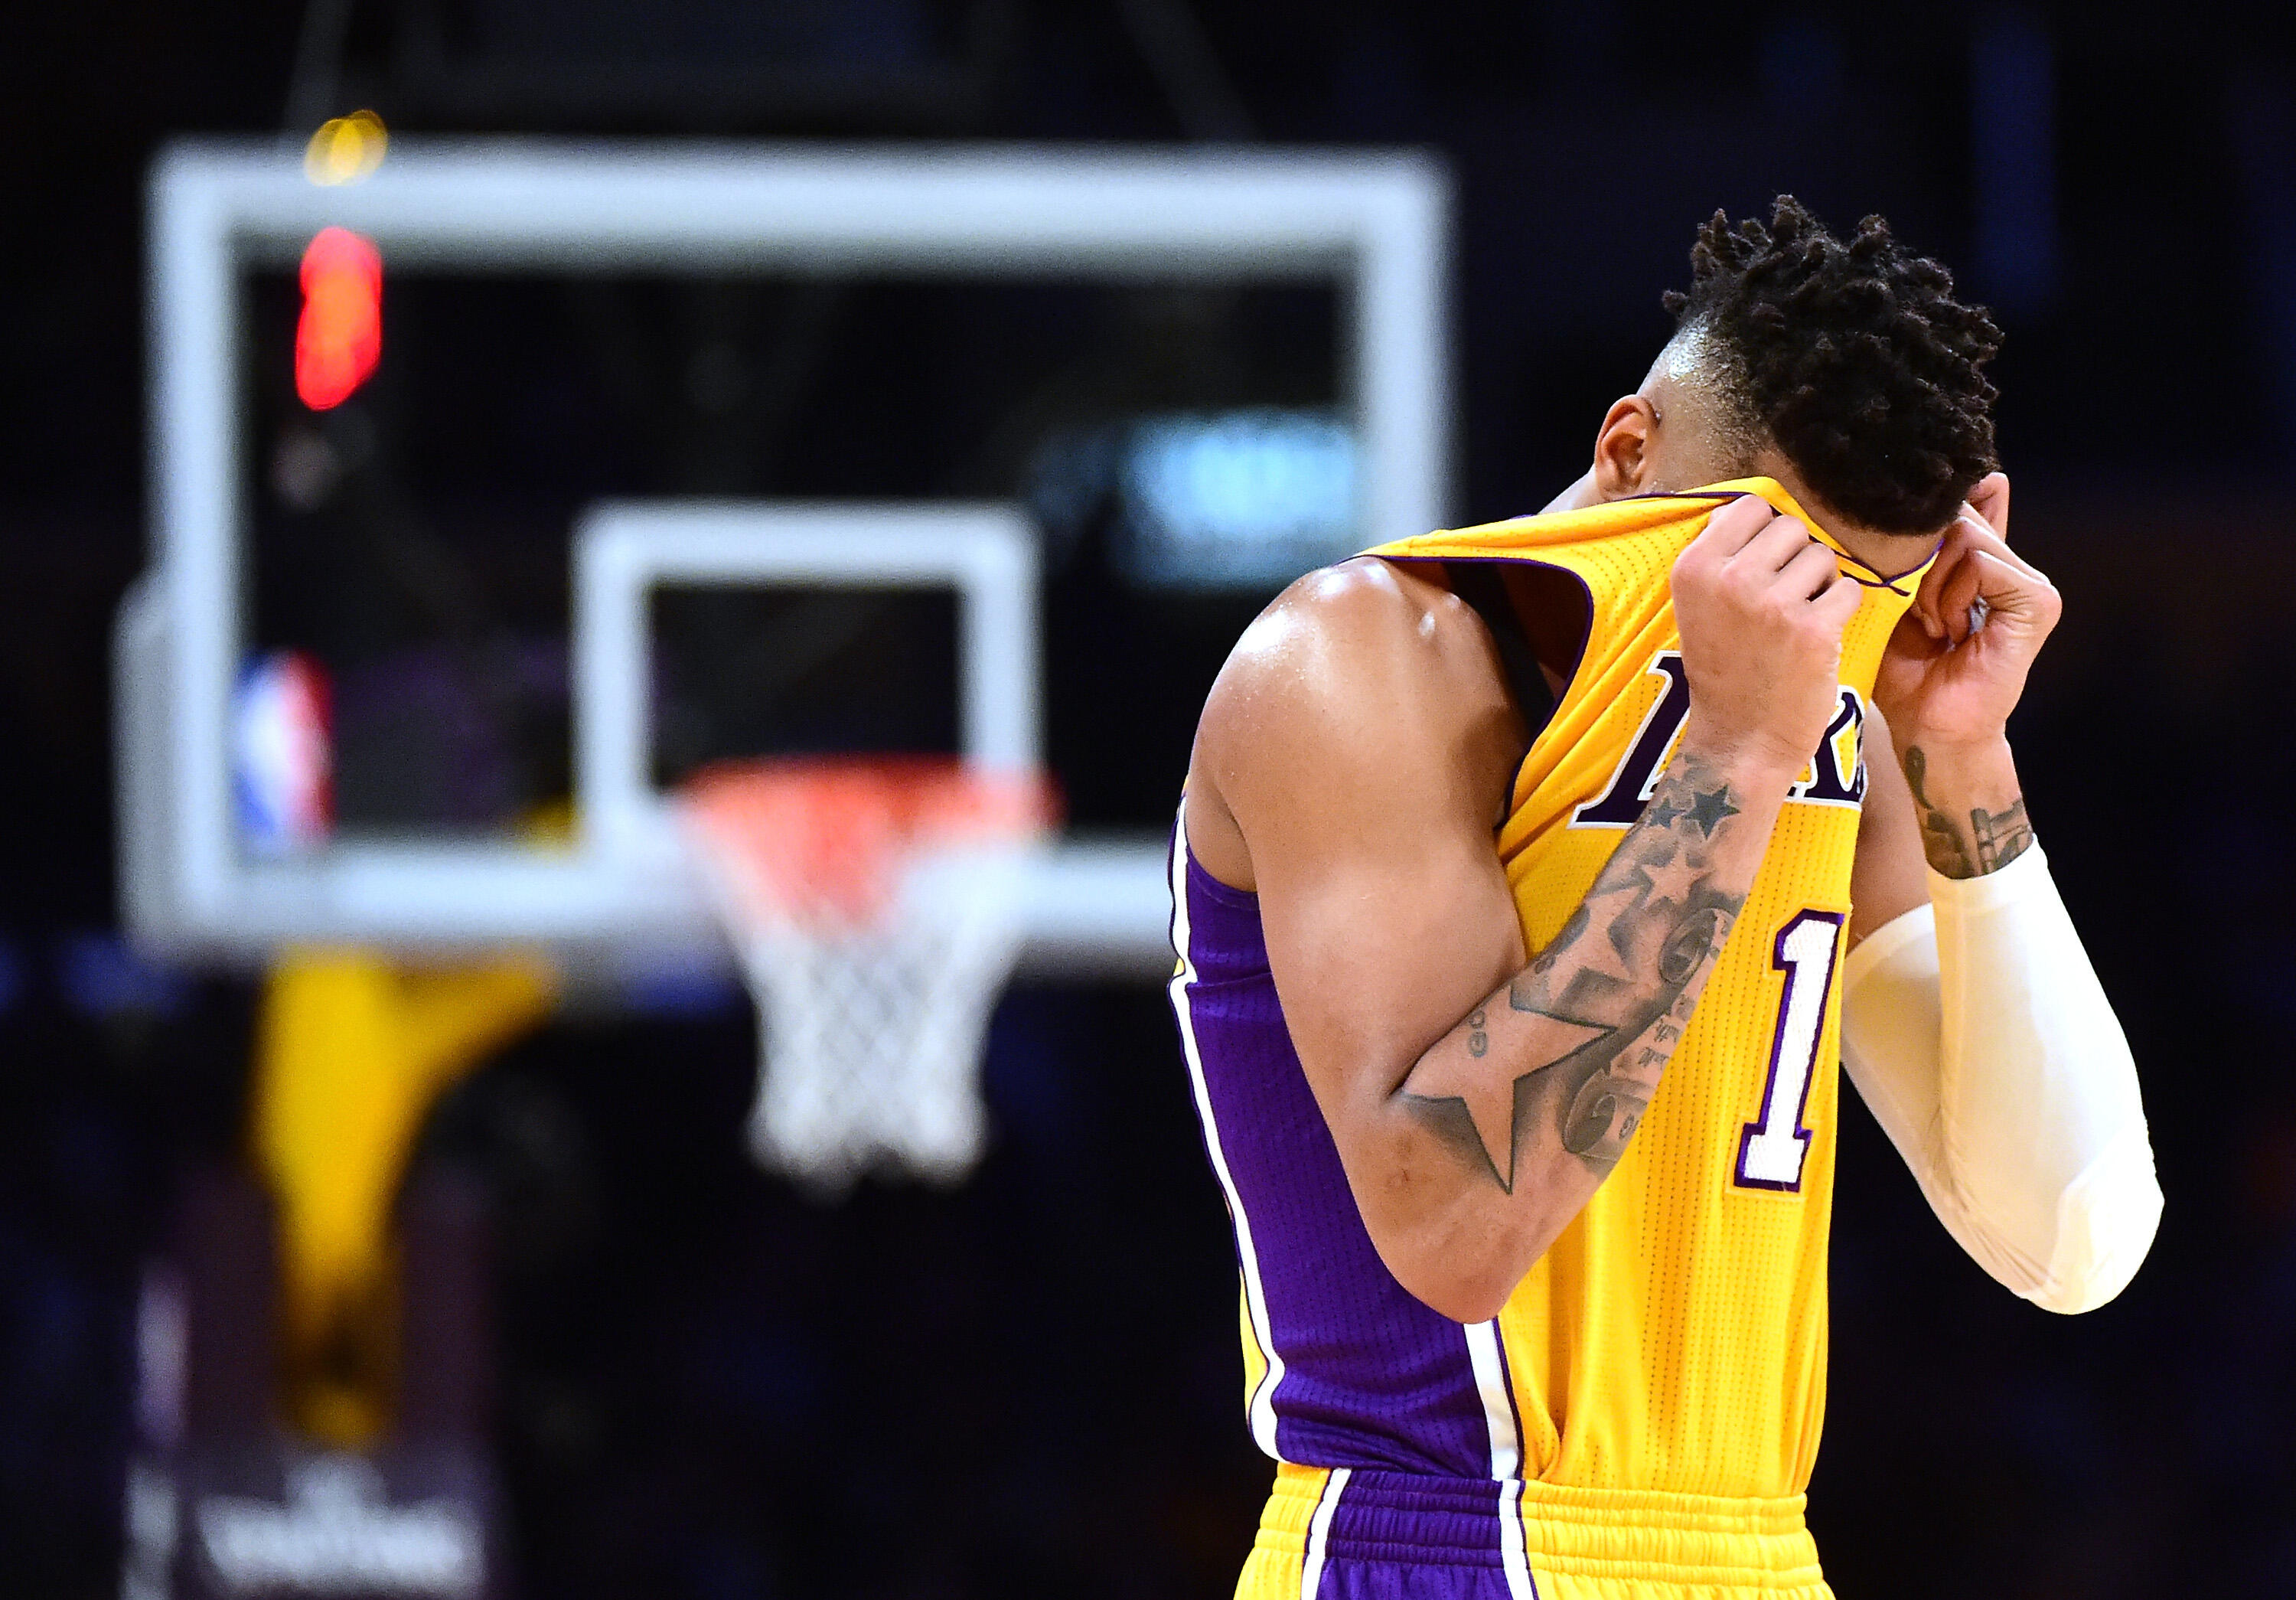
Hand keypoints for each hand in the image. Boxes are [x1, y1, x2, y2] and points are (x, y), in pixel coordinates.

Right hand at [1669, 496, 1863, 776]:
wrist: (1738, 742)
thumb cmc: (1724, 672)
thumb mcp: (1698, 607)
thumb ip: (1721, 556)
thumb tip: (1756, 508)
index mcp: (1694, 568)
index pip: (1750, 506)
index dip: (1767, 534)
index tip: (1764, 568)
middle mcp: (1728, 579)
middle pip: (1792, 528)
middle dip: (1796, 559)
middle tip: (1782, 602)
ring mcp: (1770, 604)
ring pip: (1824, 557)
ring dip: (1821, 585)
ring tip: (1798, 622)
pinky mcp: (1811, 629)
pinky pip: (1850, 590)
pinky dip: (1842, 611)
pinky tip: (1819, 638)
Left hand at [1872, 473, 2059, 750]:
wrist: (1927, 728)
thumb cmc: (1907, 670)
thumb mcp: (1902, 595)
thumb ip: (1925, 546)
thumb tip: (1956, 486)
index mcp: (1987, 565)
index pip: (1963, 508)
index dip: (1923, 531)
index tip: (1904, 578)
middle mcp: (2015, 569)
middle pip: (1956, 518)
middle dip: (1919, 565)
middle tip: (1919, 616)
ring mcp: (2032, 584)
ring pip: (1964, 538)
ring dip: (1931, 586)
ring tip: (1934, 627)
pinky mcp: (2038, 601)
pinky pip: (1980, 564)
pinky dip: (1951, 595)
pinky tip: (1951, 630)